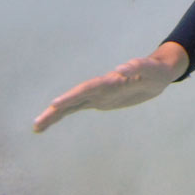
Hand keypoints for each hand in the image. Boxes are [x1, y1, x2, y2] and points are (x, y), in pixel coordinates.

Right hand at [33, 42, 188, 132]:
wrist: (157, 73)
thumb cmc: (157, 70)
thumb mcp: (153, 70)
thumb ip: (140, 66)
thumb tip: (122, 67)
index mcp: (111, 80)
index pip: (88, 88)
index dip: (72, 96)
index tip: (55, 104)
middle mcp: (101, 87)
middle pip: (74, 98)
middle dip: (56, 110)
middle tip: (38, 122)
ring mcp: (98, 94)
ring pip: (72, 105)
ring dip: (54, 115)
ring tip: (36, 127)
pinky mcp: (99, 101)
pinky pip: (77, 109)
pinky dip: (63, 115)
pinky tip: (48, 125)